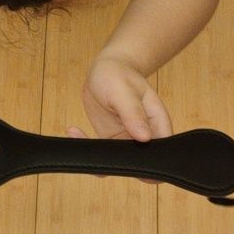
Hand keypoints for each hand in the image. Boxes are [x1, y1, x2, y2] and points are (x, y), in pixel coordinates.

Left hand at [66, 53, 172, 183]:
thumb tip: (144, 137)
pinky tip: (73, 130)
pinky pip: (100, 152)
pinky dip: (85, 145)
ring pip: (117, 162)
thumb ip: (133, 113)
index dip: (150, 164)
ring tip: (79, 136)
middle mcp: (145, 136)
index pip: (161, 152)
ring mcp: (127, 139)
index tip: (129, 161)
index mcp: (157, 123)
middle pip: (139, 162)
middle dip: (119, 163)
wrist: (107, 69)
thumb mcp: (124, 91)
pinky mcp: (110, 139)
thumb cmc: (120, 74)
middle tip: (97, 147)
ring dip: (98, 156)